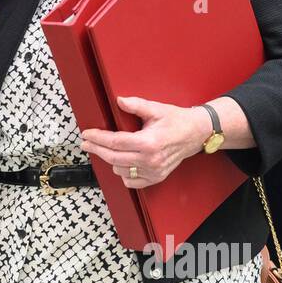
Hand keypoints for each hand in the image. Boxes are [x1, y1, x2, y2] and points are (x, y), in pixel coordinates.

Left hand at [80, 95, 209, 186]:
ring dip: (110, 160)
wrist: (196, 133)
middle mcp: (151, 159)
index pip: (116, 142)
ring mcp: (154, 171)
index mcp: (149, 142)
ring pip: (120, 170)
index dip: (98, 138)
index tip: (87, 134)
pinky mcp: (156, 177)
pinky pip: (132, 181)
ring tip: (106, 149)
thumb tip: (119, 101)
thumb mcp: (156, 109)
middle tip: (86, 143)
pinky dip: (123, 173)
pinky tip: (121, 162)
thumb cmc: (177, 120)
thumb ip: (136, 105)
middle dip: (96, 149)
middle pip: (114, 158)